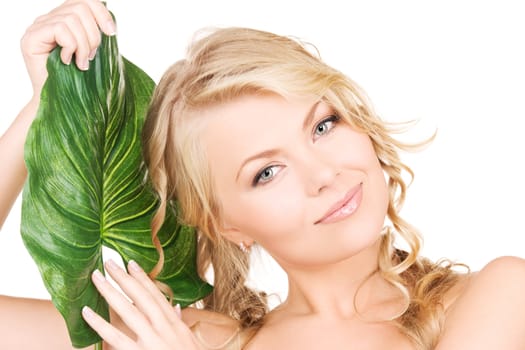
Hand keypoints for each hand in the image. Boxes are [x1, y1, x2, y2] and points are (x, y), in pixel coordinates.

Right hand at [20, 0, 115, 98]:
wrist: (61, 103)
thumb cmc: (79, 81)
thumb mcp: (92, 52)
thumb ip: (96, 34)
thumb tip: (110, 23)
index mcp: (64, 19)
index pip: (84, 0)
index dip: (101, 12)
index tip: (111, 32)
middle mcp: (49, 19)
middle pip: (80, 7)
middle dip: (93, 34)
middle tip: (91, 56)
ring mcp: (38, 27)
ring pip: (72, 19)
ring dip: (83, 45)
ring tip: (81, 63)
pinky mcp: (31, 37)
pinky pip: (60, 29)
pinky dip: (71, 46)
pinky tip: (68, 61)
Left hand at [82, 259, 203, 349]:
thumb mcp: (188, 340)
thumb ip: (179, 323)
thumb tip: (175, 307)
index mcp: (174, 324)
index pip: (156, 296)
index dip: (143, 279)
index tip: (131, 263)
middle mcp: (163, 328)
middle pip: (141, 297)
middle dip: (124, 278)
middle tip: (108, 262)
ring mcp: (151, 340)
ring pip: (127, 311)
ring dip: (110, 292)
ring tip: (96, 278)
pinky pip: (115, 337)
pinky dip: (100, 324)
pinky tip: (87, 312)